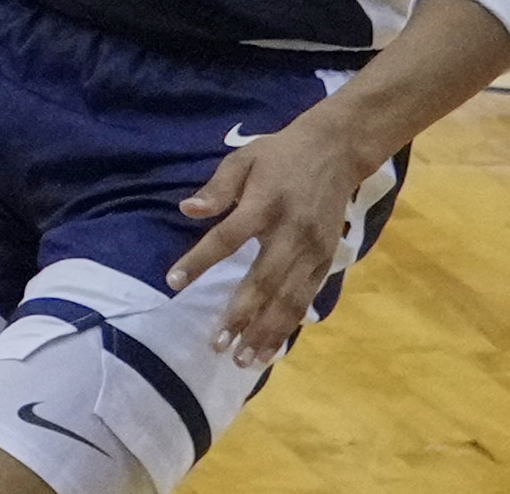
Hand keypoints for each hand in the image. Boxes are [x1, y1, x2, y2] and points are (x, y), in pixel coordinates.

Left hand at [168, 105, 382, 362]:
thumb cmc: (280, 154)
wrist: (336, 151)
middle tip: (216, 344)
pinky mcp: (327, 260)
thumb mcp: (244, 158)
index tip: (173, 281)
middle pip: (263, 281)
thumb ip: (218, 188)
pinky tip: (273, 346)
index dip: (199, 261)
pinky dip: (289, 324)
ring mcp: (313, 250)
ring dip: (266, 332)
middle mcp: (291, 233)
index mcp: (265, 205)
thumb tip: (187, 210)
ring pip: (288, 300)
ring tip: (244, 358)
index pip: (226, 238)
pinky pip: (306, 299)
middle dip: (240, 317)